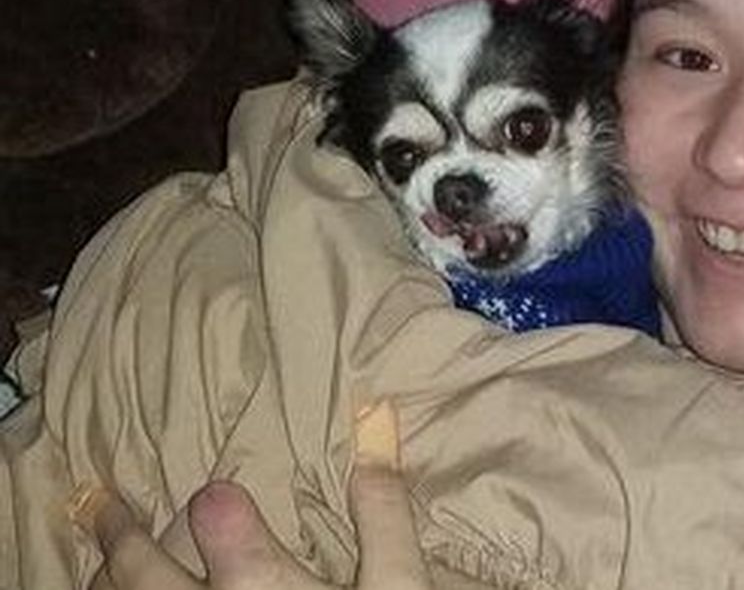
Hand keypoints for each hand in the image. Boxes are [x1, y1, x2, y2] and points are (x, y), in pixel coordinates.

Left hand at [79, 404, 433, 589]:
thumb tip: (376, 414)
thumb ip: (383, 507)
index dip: (216, 504)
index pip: (216, 516)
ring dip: (108, 581)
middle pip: (139, 568)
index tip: (216, 497)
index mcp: (259, 584)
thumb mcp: (397, 583)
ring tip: (103, 563)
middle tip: (100, 504)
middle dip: (119, 532)